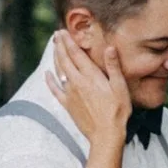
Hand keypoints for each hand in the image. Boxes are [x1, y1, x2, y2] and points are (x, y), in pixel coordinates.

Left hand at [50, 31, 132, 146]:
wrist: (105, 135)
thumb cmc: (117, 111)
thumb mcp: (120, 87)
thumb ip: (113, 66)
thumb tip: (110, 47)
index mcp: (90, 76)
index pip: (76, 54)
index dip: (69, 42)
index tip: (63, 31)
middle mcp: (77, 83)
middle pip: (65, 60)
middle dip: (60, 45)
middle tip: (56, 34)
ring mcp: (70, 94)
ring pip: (59, 71)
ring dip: (55, 58)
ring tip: (53, 47)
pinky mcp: (68, 105)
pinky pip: (55, 90)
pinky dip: (50, 80)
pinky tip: (46, 73)